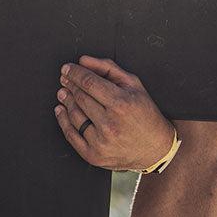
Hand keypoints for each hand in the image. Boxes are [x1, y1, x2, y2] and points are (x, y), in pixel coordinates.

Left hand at [53, 55, 174, 170]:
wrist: (155, 148)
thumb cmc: (145, 113)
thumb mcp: (133, 85)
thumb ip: (107, 68)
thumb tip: (82, 61)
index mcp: (122, 104)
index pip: (89, 83)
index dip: (74, 73)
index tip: (66, 68)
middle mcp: (110, 124)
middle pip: (80, 98)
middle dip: (69, 85)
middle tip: (64, 79)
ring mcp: (100, 142)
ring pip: (73, 115)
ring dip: (65, 101)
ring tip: (63, 92)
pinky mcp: (93, 155)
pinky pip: (71, 135)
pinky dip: (62, 120)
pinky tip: (61, 110)